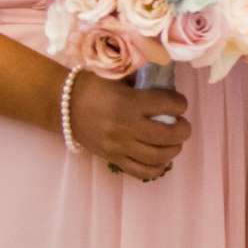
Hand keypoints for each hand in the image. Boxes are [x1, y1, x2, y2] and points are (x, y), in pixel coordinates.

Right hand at [67, 74, 190, 180]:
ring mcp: (119, 146)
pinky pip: (141, 171)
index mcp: (129, 102)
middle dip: (183, 130)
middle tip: (183, 125)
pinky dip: (157, 167)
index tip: (180, 103)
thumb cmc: (94, 86)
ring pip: (158, 156)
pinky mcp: (113, 159)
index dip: (180, 104)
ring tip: (175, 142)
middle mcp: (126, 126)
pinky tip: (162, 158)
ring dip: (174, 149)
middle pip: (168, 134)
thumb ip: (144, 81)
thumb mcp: (120, 76)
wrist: (64, 106)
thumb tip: (168, 82)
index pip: (168, 105)